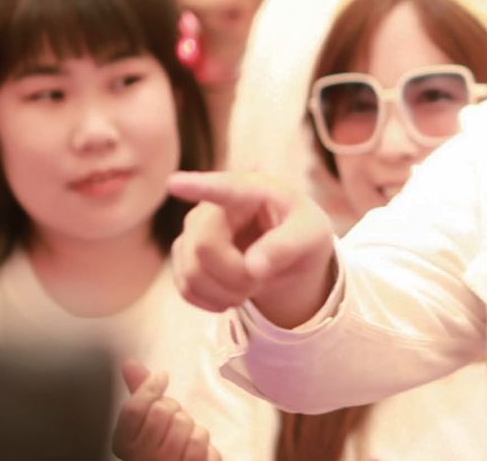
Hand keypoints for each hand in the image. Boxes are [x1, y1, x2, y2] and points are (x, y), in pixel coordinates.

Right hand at [112, 360, 219, 460]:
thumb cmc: (162, 443)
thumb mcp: (147, 419)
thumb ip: (139, 391)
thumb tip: (130, 364)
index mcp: (125, 444)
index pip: (134, 408)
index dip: (150, 387)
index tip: (160, 377)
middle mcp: (141, 457)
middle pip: (161, 411)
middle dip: (173, 408)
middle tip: (173, 419)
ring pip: (185, 424)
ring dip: (191, 426)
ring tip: (184, 436)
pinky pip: (202, 443)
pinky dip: (204, 443)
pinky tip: (194, 450)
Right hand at [169, 171, 335, 328]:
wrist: (288, 253)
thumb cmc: (301, 232)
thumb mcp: (312, 235)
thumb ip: (288, 246)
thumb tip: (253, 267)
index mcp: (251, 190)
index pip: (223, 189)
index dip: (197, 187)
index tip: (174, 183)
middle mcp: (214, 206)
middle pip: (204, 247)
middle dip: (235, 275)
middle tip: (260, 277)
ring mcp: (193, 230)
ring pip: (192, 273)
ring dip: (227, 293)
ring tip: (251, 284)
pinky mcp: (183, 255)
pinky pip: (186, 289)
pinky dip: (213, 301)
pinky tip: (232, 294)